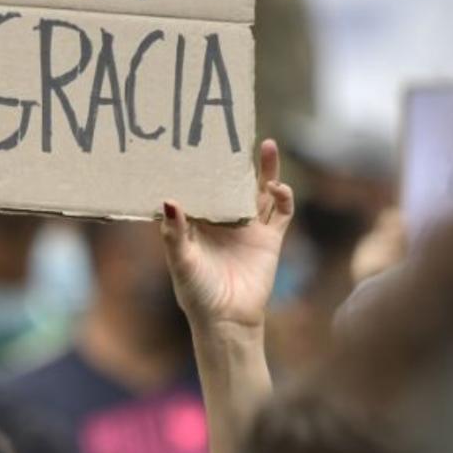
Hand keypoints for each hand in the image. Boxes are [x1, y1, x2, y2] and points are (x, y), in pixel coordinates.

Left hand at [161, 139, 295, 332]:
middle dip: (235, 160)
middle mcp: (225, 221)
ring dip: (265, 170)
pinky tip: (277, 186)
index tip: (196, 143)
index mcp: (199, 223)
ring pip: (260, 191)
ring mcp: (249, 229)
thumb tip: (169, 201)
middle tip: (236, 132)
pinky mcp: (270, 240)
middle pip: (232, 183)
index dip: (199, 167)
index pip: (199, 188)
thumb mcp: (180, 261)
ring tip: (267, 145)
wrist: (227, 320)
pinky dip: (284, 198)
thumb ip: (174, 233)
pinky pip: (281, 213)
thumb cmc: (196, 293)